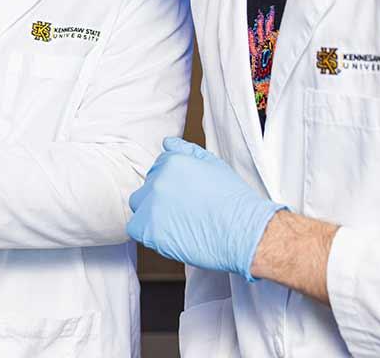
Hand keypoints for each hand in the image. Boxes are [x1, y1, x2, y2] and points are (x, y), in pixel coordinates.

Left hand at [127, 137, 285, 280]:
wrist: (244, 232)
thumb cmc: (234, 201)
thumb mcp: (213, 164)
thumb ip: (186, 151)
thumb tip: (167, 142)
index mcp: (172, 162)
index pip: (158, 169)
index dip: (172, 185)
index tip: (185, 197)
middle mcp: (158, 180)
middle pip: (147, 188)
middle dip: (161, 198)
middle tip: (183, 212)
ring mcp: (151, 205)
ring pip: (139, 206)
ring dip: (151, 214)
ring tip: (177, 224)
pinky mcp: (148, 229)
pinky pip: (136, 229)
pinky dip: (148, 233)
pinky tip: (169, 235)